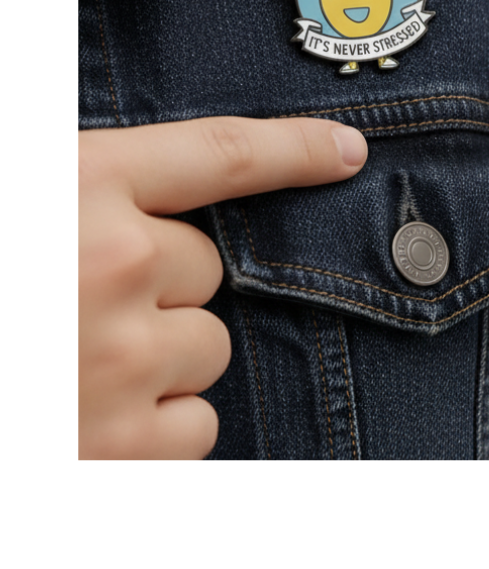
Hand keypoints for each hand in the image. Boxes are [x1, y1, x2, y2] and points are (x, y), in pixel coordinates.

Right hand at [79, 115, 367, 459]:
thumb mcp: (26, 204)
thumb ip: (84, 198)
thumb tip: (155, 212)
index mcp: (76, 186)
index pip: (222, 152)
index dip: (295, 147)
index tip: (346, 149)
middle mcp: (112, 265)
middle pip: (207, 271)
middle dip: (159, 290)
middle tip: (81, 308)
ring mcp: (120, 361)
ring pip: (205, 352)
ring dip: (159, 363)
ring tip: (74, 372)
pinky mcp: (121, 452)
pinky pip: (193, 430)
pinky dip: (155, 433)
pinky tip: (87, 426)